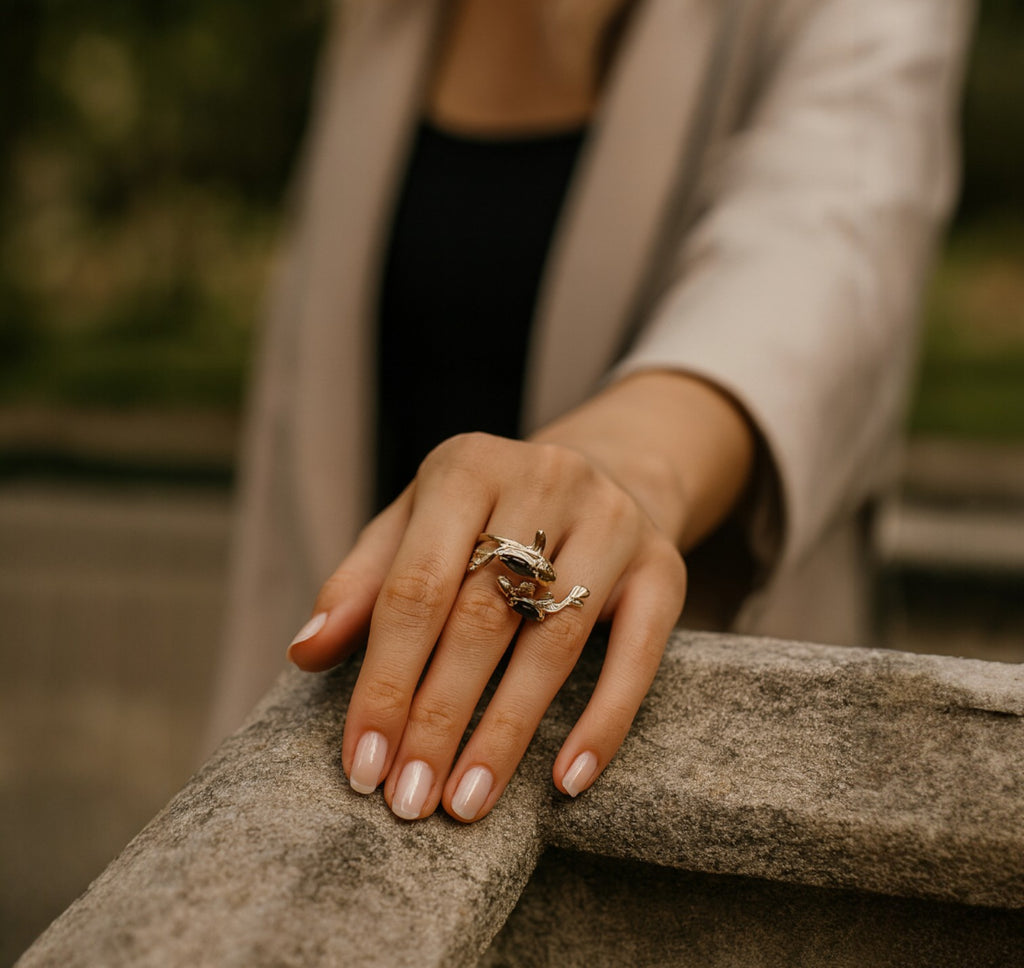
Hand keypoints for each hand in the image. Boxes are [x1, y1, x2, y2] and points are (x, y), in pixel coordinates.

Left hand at [287, 431, 685, 820]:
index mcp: (466, 467)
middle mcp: (544, 480)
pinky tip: (566, 780)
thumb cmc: (489, 514)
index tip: (362, 762)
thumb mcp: (417, 524)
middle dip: (437, 716)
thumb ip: (363, 582)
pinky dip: (604, 721)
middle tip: (406, 799)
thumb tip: (305, 651)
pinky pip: (639, 654)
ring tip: (465, 803)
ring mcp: (612, 521)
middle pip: (481, 616)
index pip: (415, 586)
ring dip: (505, 732)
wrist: (605, 473)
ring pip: (552, 641)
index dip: (385, 679)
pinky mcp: (665, 566)